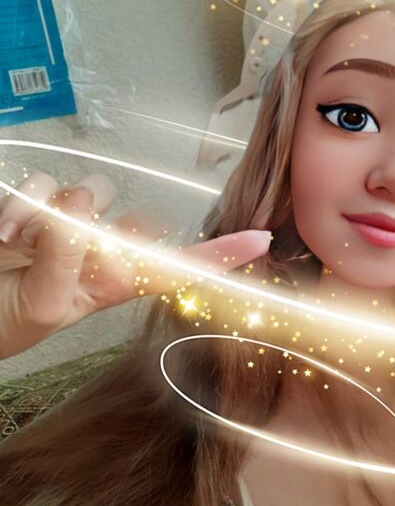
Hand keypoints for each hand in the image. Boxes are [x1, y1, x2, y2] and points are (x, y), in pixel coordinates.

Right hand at [0, 172, 271, 358]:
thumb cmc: (8, 320)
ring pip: (94, 192)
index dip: (218, 255)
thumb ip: (65, 258)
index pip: (177, 268)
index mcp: (117, 284)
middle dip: (114, 224)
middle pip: (139, 216)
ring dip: (57, 212)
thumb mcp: (44, 304)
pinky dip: (24, 205)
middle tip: (69, 246)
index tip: (259, 240)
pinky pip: (46, 185)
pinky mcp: (37, 203)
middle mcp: (103, 250)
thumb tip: (81, 206)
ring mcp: (71, 224)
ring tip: (20, 241)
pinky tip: (6, 231)